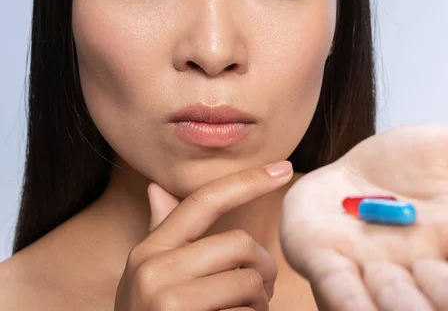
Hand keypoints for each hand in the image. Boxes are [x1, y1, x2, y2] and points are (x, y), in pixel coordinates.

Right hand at [114, 162, 293, 310]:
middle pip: (240, 244)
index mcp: (148, 252)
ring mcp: (170, 304)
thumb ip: (160, 235)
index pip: (204, 201)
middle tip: (259, 290)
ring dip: (260, 302)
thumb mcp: (146, 279)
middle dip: (262, 268)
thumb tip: (157, 188)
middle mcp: (153, 272)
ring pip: (250, 282)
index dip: (248, 180)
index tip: (285, 168)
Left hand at [280, 124, 447, 310]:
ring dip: (404, 308)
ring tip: (411, 308)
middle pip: (445, 298)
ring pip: (392, 300)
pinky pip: (338, 288)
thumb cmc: (413, 163)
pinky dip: (349, 302)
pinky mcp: (328, 263)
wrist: (355, 164)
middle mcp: (422, 267)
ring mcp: (373, 270)